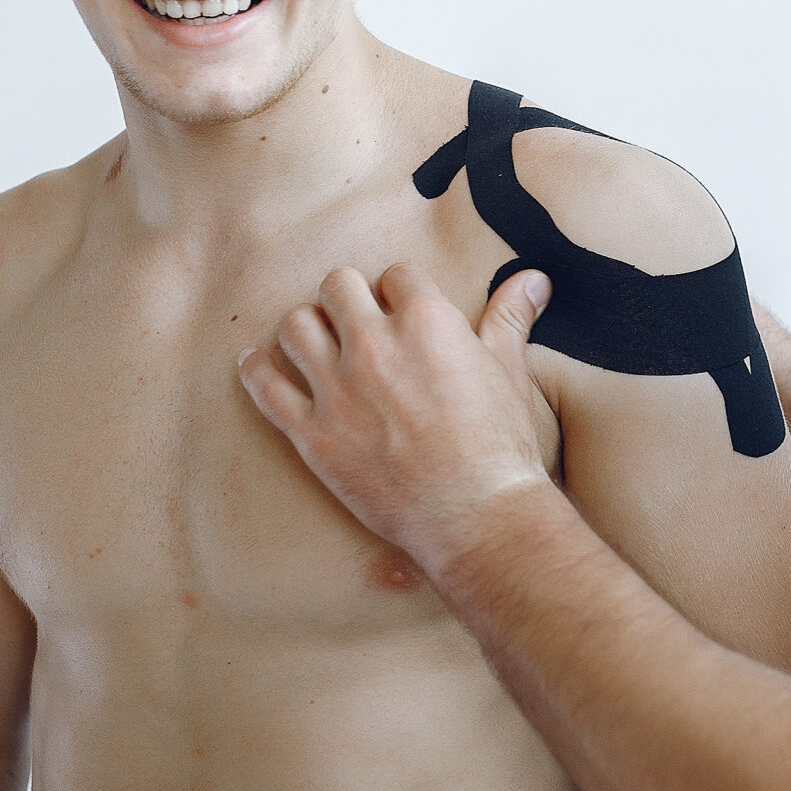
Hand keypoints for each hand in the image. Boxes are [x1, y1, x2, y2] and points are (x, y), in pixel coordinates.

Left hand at [238, 263, 560, 565]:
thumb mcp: (510, 372)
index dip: (400, 292)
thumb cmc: (501, 446)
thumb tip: (534, 278)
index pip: (396, 275)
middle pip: (337, 287)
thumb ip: (510, 317)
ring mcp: (338, 389)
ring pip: (295, 326)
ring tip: (316, 344)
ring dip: (306, 329)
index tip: (401, 312)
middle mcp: (375, 345)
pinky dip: (257, 371)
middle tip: (356, 324)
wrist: (477, 516)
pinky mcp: (313, 433)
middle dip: (347, 300)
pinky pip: (266, 387)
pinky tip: (259, 365)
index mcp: (427, 321)